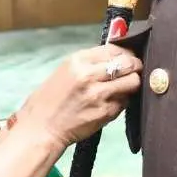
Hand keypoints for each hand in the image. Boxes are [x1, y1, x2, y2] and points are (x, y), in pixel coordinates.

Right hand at [16, 44, 141, 150]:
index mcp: (78, 60)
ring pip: (133, 82)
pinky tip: (112, 102)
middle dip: (135, 67)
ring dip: (133, 84)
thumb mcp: (66, 70)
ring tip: (124, 88)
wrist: (41, 127)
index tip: (127, 59)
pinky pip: (125, 101)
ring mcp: (100, 94)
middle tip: (134, 71)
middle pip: (128, 64)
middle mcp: (90, 74)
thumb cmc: (51, 98)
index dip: (126, 54)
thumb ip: (91, 62)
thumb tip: (118, 55)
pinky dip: (123, 100)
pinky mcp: (106, 112)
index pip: (115, 49)